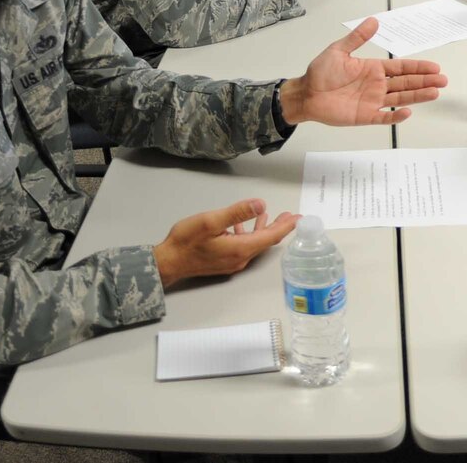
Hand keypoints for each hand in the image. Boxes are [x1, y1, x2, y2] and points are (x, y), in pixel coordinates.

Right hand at [153, 199, 297, 287]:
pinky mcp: (223, 261)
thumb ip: (237, 212)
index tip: (299, 219)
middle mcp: (240, 258)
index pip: (270, 237)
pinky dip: (247, 233)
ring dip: (262, 229)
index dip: (286, 226)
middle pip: (265, 241)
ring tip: (269, 215)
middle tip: (290, 216)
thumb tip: (260, 204)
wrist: (167, 262)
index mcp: (240, 249)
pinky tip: (241, 224)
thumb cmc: (186, 241)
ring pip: (254, 243)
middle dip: (279, 227)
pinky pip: (243, 246)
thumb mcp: (211, 221)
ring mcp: (232, 261)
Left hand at [279, 17, 447, 125]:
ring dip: (418, 96)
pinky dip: (396, 116)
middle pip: (406, 83)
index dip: (418, 67)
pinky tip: (408, 112)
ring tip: (435, 93)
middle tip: (443, 81)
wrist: (306, 94)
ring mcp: (373, 101)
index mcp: (374, 69)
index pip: (401, 67)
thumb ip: (357, 38)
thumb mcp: (339, 50)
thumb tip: (374, 21)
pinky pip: (384, 117)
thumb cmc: (321, 72)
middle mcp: (377, 85)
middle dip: (425, 81)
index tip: (434, 67)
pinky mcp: (365, 116)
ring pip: (401, 99)